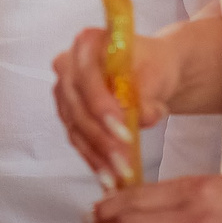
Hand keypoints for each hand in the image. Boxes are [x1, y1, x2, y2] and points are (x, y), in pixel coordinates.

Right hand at [53, 27, 178, 188]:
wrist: (151, 73)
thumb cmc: (153, 66)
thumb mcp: (157, 74)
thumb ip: (145, 94)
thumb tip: (138, 117)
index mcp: (86, 43)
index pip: (86, 76)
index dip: (101, 105)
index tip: (123, 131)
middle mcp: (67, 65)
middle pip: (78, 107)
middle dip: (102, 139)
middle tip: (123, 163)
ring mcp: (64, 92)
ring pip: (76, 128)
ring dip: (98, 155)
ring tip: (119, 176)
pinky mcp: (68, 116)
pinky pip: (78, 140)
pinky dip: (94, 160)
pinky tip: (108, 178)